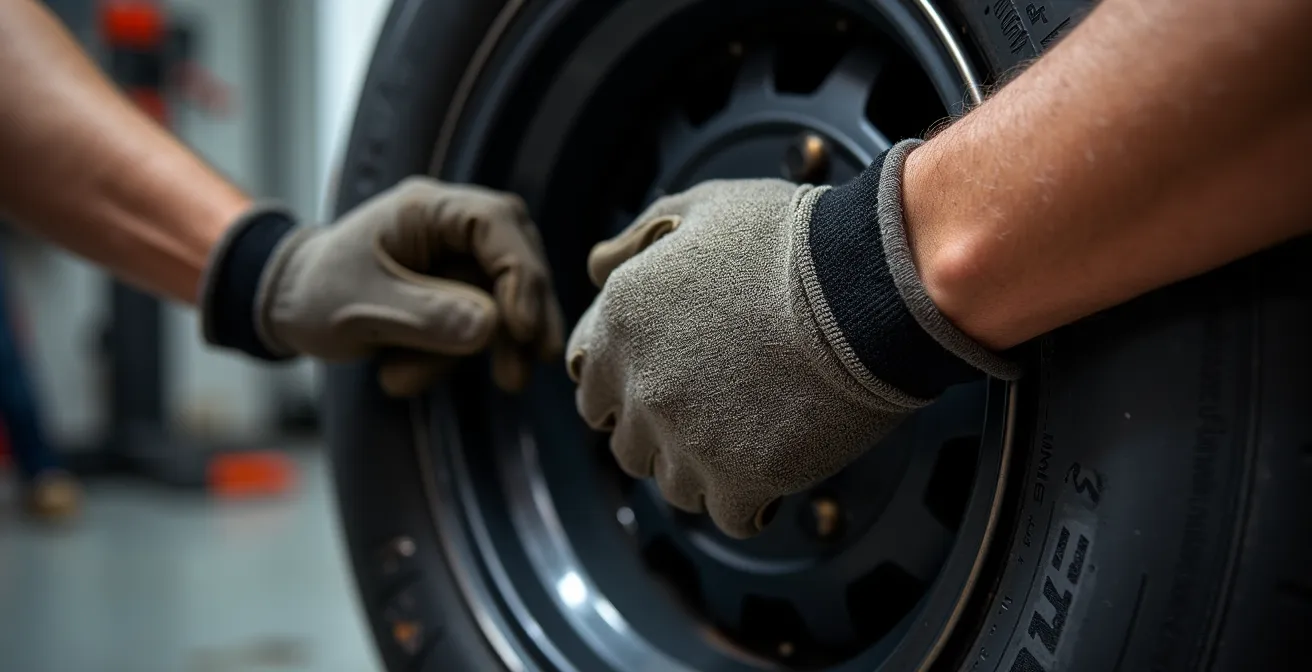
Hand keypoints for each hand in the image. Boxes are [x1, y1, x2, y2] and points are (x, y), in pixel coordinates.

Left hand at [250, 178, 563, 395]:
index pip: (498, 224)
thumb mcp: (363, 307)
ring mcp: (457, 259)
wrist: (283, 305)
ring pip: (502, 301)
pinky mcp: (456, 292)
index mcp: (428, 208)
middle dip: (520, 321)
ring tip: (404, 380)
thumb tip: (492, 327)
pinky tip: (399, 375)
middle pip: (516, 261)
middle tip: (516, 377)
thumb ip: (428, 315)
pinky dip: (448, 359)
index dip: (521, 275)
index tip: (520, 329)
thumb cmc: (315, 293)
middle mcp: (452, 225)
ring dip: (470, 352)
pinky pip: (478, 325)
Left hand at [565, 147, 1018, 538]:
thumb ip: (640, 235)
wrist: (867, 285)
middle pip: (629, 446)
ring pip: (673, 486)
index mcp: (622, 320)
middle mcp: (642, 385)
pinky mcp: (739, 479)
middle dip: (663, 435)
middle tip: (713, 415)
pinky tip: (774, 474)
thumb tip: (597, 265)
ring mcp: (686, 438)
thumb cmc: (795, 239)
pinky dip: (750, 502)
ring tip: (748, 440)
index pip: (592, 388)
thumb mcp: (706, 206)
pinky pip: (729, 516)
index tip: (665, 387)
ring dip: (705, 471)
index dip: (627, 391)